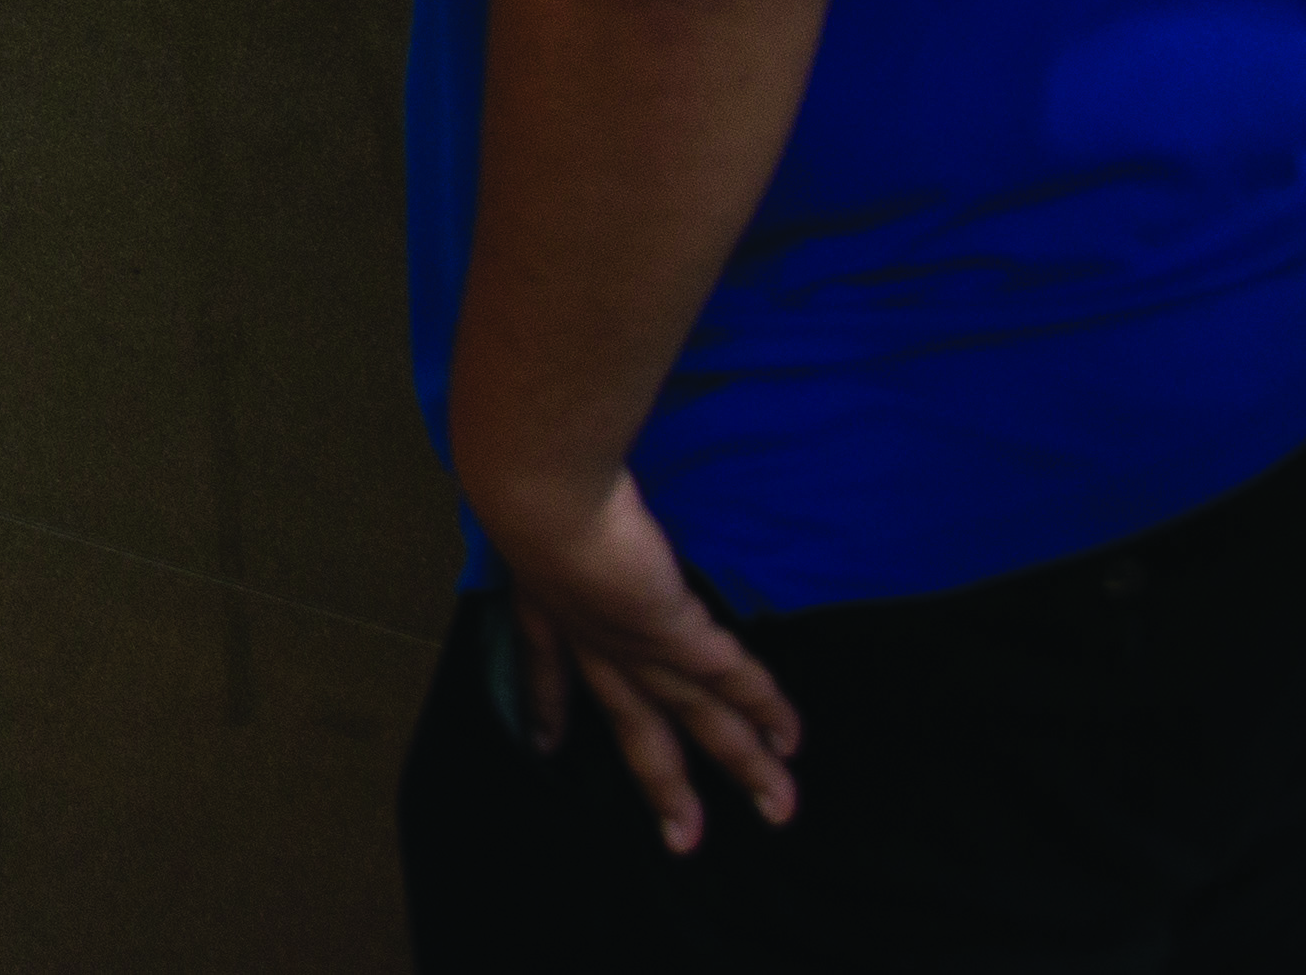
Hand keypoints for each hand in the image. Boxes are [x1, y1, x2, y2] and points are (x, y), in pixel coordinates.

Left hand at [477, 464, 800, 852]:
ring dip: (743, 766)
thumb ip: (525, 496)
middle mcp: (590, 639)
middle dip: (663, 784)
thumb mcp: (515, 491)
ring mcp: (634, 645)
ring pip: (699, 720)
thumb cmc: (519, 470)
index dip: (546, 707)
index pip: (542, 667)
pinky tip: (789, 740)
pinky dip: (765, 708)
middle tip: (683, 837)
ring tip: (777, 809)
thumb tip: (516, 468)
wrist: (535, 485)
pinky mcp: (673, 630)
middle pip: (634, 727)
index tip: (544, 745)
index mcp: (542, 602)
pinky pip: (732, 678)